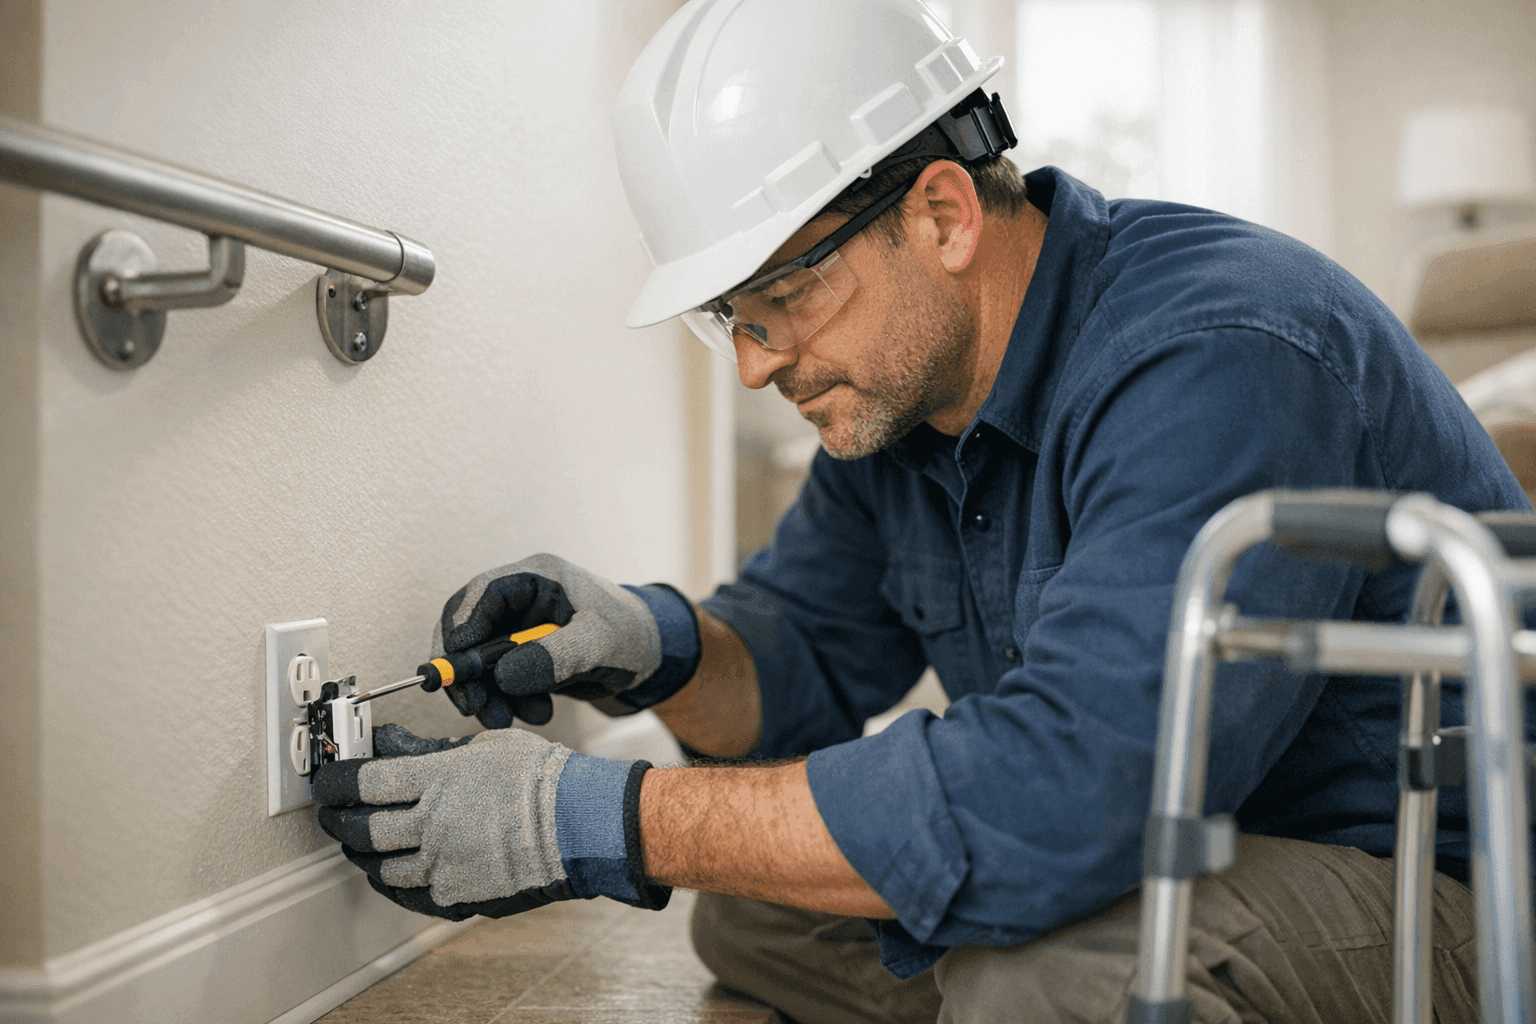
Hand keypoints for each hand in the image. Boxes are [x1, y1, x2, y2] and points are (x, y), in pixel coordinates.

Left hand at [313, 723, 669, 919]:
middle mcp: (435, 823)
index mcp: (440, 779)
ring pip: (379, 866)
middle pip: (361, 828)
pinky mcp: (456, 894)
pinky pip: (407, 893)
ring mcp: (444, 863)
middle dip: (336, 818)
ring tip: (358, 840)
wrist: (581, 825)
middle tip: (331, 810)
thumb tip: (388, 743)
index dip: (336, 779)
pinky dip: (390, 880)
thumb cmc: (541, 778)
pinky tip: (388, 869)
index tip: (327, 777)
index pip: (365, 781)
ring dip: (360, 852)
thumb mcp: (484, 745)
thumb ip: (430, 748)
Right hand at [432, 553, 700, 728]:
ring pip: (480, 661)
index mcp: (537, 578)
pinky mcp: (526, 656)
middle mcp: (522, 600)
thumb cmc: (632, 634)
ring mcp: (521, 629)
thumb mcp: (598, 643)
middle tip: (474, 707)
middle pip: (469, 629)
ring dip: (489, 693)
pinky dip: (507, 700)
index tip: (456, 669)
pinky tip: (536, 713)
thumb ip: (555, 657)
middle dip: (467, 672)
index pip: (481, 594)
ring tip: (509, 719)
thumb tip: (502, 677)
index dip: (460, 629)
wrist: (653, 657)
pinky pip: (499, 679)